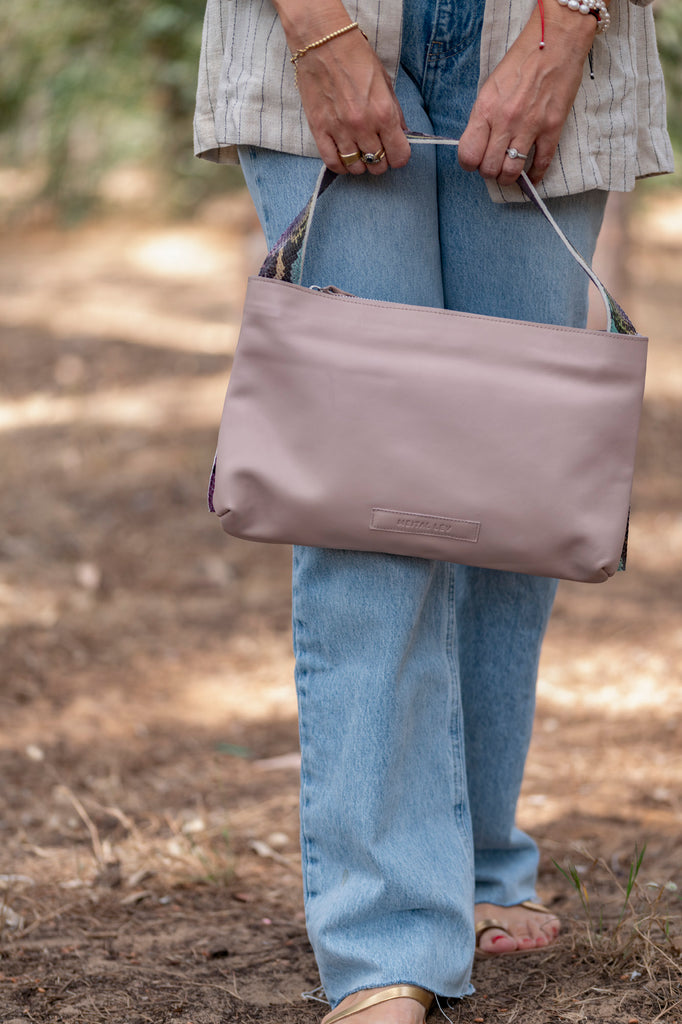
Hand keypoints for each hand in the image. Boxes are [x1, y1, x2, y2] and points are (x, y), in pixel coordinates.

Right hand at [274, 0, 410, 174]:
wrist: (323, 41)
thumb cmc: (356, 57)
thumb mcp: (386, 82)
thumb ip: (395, 112)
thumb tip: (401, 135)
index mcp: (383, 113)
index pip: (399, 155)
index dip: (399, 156)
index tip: (395, 150)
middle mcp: (363, 126)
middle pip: (377, 165)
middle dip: (380, 160)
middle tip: (376, 148)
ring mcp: (339, 130)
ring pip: (356, 168)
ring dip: (360, 163)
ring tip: (359, 151)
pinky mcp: (319, 130)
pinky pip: (332, 162)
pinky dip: (341, 165)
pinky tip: (344, 156)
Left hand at [458, 3, 597, 186]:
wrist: (555, 44)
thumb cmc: (520, 63)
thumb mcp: (490, 88)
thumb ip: (483, 117)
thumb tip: (479, 144)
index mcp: (486, 110)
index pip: (468, 154)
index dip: (469, 163)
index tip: (474, 162)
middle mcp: (505, 121)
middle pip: (489, 168)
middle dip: (489, 173)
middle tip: (493, 166)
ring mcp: (530, 126)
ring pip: (512, 172)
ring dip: (508, 179)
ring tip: (509, 174)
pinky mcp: (552, 128)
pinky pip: (541, 163)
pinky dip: (535, 176)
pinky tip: (532, 178)